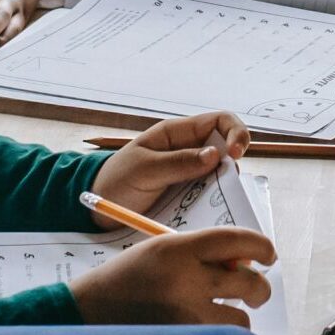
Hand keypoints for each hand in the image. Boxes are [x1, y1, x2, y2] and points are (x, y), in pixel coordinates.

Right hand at [69, 229, 275, 327]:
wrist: (86, 312)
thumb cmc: (128, 278)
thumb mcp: (164, 250)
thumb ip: (203, 253)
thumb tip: (244, 264)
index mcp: (181, 249)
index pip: (238, 240)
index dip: (262, 246)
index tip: (269, 254)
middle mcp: (187, 280)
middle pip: (248, 282)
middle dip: (260, 288)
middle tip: (256, 291)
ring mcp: (185, 318)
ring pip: (239, 321)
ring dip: (238, 319)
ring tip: (224, 315)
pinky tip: (208, 333)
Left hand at [90, 112, 250, 220]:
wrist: (97, 210)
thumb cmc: (116, 180)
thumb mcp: (144, 169)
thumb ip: (178, 162)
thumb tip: (216, 155)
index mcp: (179, 133)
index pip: (220, 121)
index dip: (235, 132)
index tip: (237, 154)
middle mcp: (190, 151)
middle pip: (226, 148)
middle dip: (233, 164)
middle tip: (229, 183)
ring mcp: (190, 175)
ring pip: (220, 175)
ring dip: (224, 186)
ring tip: (218, 201)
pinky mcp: (187, 197)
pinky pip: (208, 196)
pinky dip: (214, 203)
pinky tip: (210, 213)